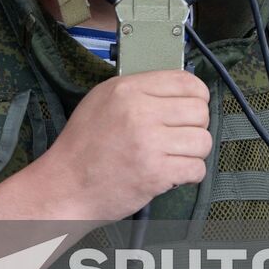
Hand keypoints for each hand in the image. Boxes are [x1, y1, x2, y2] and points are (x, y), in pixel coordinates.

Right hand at [31, 70, 211, 221]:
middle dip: (195, 126)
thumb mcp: (101, 101)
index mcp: (127, 89)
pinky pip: (197, 168)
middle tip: (178, 137)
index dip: (197, 96)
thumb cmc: (82, 145)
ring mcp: (149, 143)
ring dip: (194, 152)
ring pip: (203, 141)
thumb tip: (175, 91)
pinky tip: (172, 173)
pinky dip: (189, 174)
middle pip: (200, 111)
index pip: (186, 82)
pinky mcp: (156, 174)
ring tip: (174, 156)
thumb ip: (137, 91)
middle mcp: (139, 112)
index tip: (191, 108)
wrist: (66, 186)